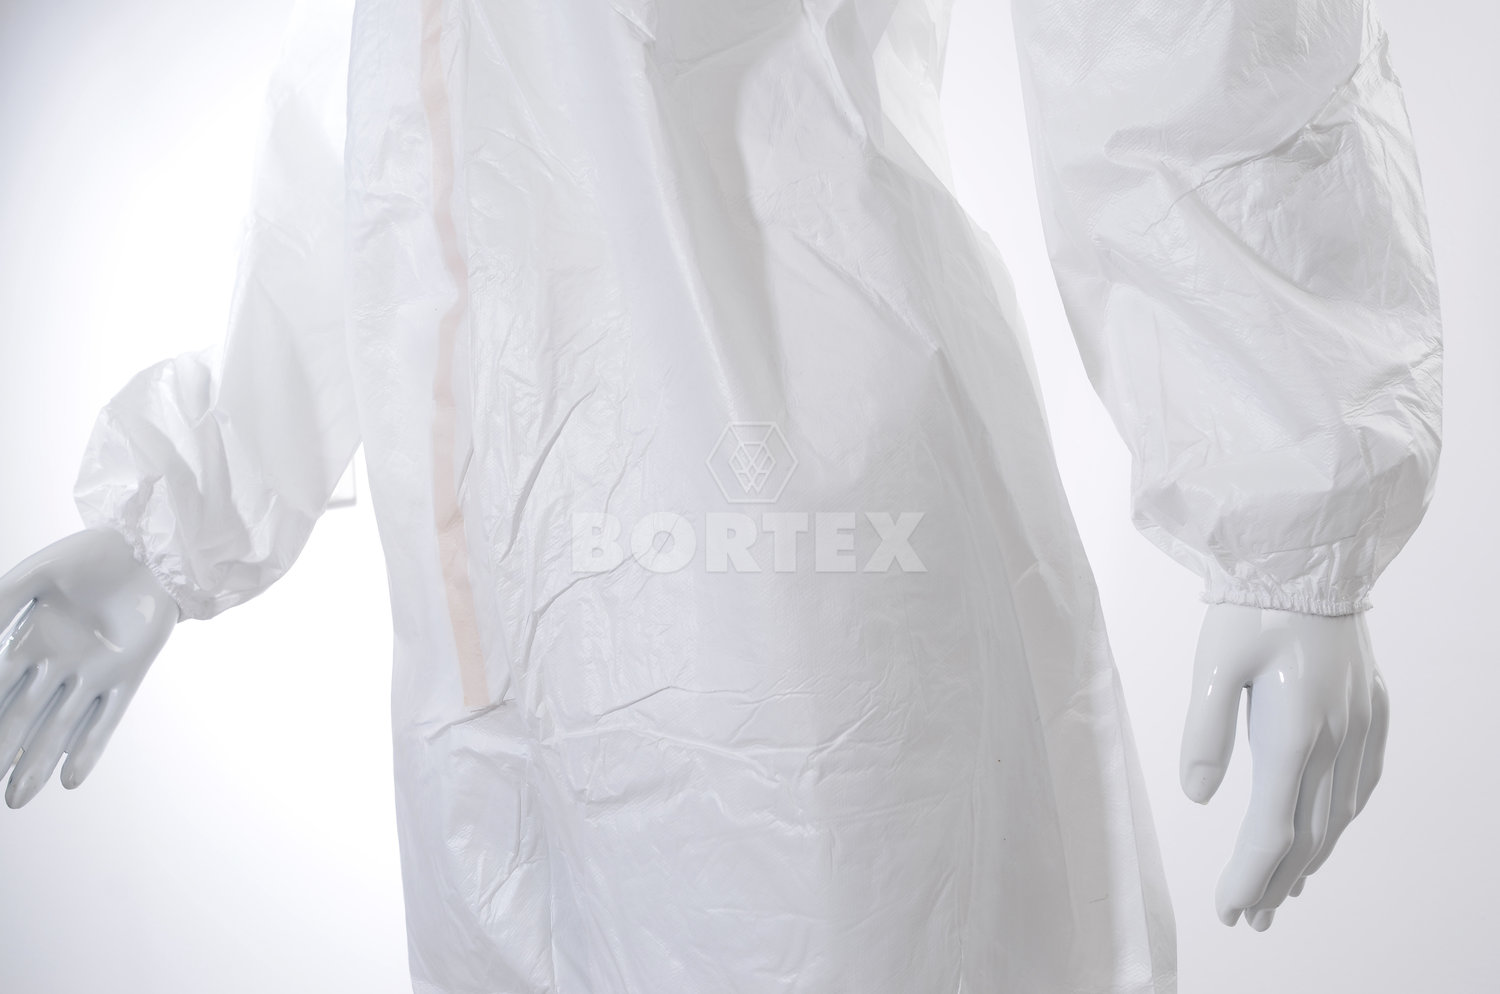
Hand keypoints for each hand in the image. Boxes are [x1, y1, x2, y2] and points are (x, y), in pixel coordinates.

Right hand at [0, 528, 176, 807]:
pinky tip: (70, 779)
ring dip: (37, 763)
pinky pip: (107, 719)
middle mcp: (58, 664)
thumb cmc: (92, 555)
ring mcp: (94, 673)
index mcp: (30, 641)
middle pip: (22, 718)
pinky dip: (89, 748)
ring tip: (17, 799)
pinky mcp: (129, 675)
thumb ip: (2, 604)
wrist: (152, 549)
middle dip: (4, 753)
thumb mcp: (37, 575)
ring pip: (59, 728)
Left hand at [1181, 604, 1388, 930]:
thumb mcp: (1212, 664)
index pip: (1274, 827)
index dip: (1250, 875)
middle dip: (1274, 881)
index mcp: (1294, 730)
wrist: (1308, 557)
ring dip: (1309, 858)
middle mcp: (1336, 738)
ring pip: (1338, 814)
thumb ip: (1203, 731)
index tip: (1228, 909)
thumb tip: (1197, 797)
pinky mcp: (1371, 710)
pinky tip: (1324, 833)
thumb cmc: (1250, 608)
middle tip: (1247, 920)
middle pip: (1308, 833)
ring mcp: (1360, 726)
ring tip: (1280, 893)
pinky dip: (1338, 820)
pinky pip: (1360, 784)